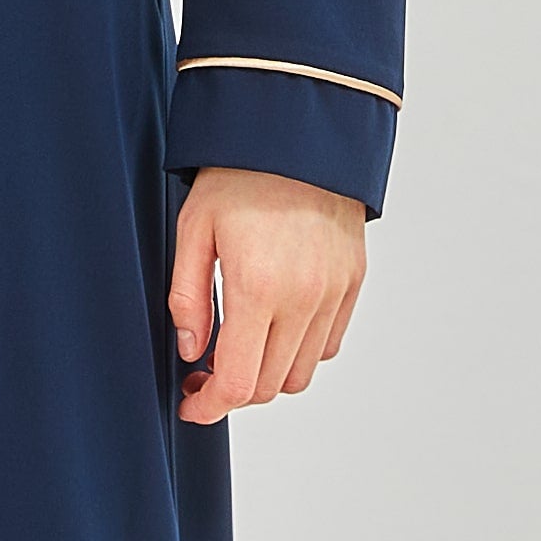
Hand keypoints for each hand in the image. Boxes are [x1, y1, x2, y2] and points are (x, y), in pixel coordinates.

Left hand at [168, 168, 366, 423]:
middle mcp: (305, 298)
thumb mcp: (192, 230)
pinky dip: (301, 351)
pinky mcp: (353, 281)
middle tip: (204, 372)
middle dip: (233, 392)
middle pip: (271, 386)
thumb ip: (187, 298)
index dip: (210, 406)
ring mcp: (335, 292)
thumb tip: (192, 351)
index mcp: (259, 288)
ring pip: (303, 372)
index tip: (191, 404)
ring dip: (269, 375)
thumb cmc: (240, 173)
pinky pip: (329, 343)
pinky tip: (274, 327)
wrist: (299, 133)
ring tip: (240, 348)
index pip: (239, 383)